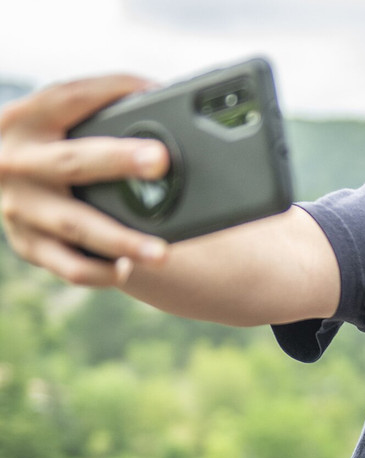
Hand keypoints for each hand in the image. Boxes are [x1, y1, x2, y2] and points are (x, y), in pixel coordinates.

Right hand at [0, 75, 170, 285]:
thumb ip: (98, 113)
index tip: (154, 93)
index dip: (112, 91)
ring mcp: (19, 207)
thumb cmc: (58, 150)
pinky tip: (126, 268)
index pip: (68, 97)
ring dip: (121, 240)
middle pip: (72, 161)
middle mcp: (14, 162)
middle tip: (160, 161)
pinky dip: (100, 271)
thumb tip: (162, 102)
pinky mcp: (29, 245)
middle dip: (118, 160)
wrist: (14, 188)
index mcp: (24, 120)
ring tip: (161, 252)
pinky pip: (69, 266)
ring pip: (75, 225)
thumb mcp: (61, 124)